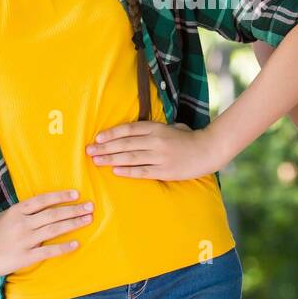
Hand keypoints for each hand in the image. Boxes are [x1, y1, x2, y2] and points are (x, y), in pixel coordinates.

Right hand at [0, 189, 92, 277]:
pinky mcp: (26, 256)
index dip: (59, 196)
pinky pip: (48, 251)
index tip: (76, 194)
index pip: (42, 200)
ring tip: (88, 219)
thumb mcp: (0, 215)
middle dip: (73, 209)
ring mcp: (25, 240)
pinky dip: (63, 248)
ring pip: (53, 229)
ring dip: (73, 223)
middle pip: (52, 214)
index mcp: (17, 211)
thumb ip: (15, 209)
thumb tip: (27, 203)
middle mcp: (23, 223)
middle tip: (91, 206)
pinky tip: (76, 244)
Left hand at [85, 121, 222, 180]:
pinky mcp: (165, 171)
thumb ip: (154, 129)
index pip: (128, 130)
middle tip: (89, 151)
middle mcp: (156, 141)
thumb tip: (135, 133)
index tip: (97, 138)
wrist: (208, 150)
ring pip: (130, 157)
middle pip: (125, 144)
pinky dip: (127, 171)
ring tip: (97, 161)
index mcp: (156, 128)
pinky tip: (115, 171)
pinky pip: (142, 171)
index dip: (111, 133)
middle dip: (105, 148)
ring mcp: (160, 156)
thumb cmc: (189, 138)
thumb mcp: (171, 127)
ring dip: (111, 159)